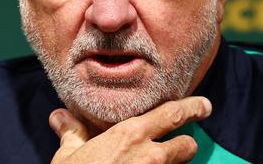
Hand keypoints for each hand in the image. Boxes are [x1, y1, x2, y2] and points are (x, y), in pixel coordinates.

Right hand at [49, 96, 211, 163]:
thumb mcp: (68, 157)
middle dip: (187, 145)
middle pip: (188, 145)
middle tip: (184, 144)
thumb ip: (72, 133)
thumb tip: (59, 116)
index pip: (172, 114)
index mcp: (130, 135)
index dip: (192, 108)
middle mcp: (150, 156)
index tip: (204, 105)